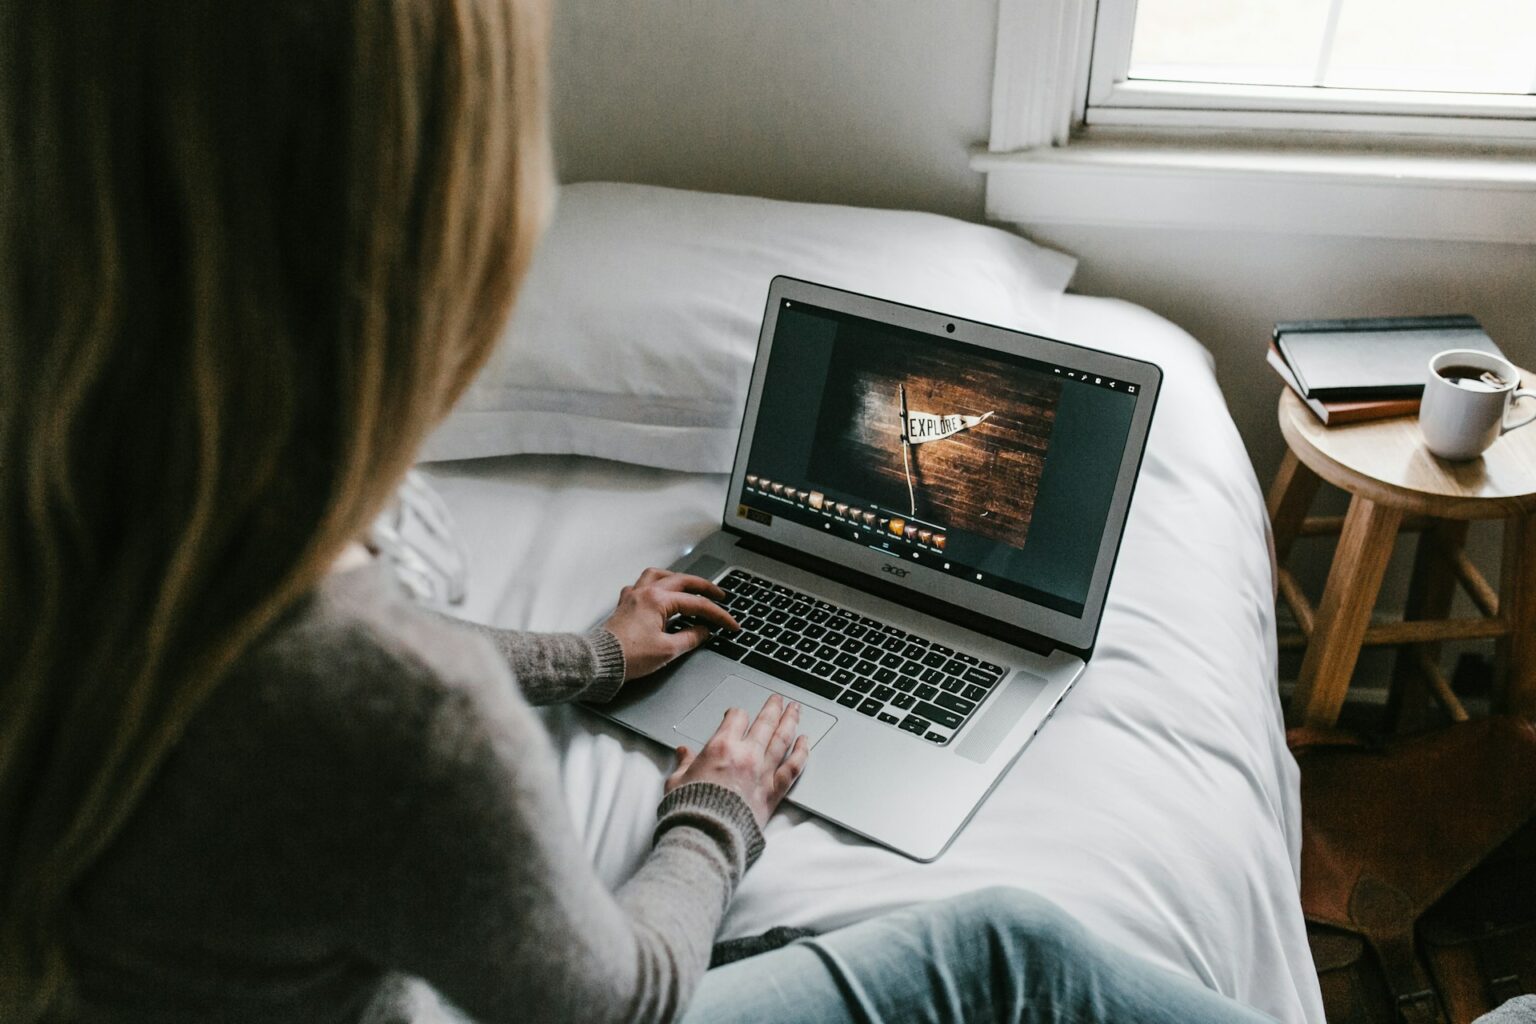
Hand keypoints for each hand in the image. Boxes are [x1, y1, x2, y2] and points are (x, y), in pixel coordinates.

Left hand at [601, 568, 738, 680]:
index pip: (697, 604)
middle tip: (719, 594)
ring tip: (689, 585)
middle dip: (704, 587)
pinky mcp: (625, 604)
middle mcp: (646, 592)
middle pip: (682, 581)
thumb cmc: (628, 656)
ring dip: (678, 578)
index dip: (718, 614)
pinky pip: (642, 584)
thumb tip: (703, 632)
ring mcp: (633, 596)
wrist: (600, 662)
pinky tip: (659, 592)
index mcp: (658, 600)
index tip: (729, 624)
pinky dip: (655, 584)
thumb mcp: (668, 650)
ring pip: (660, 575)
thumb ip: (690, 637)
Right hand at [665, 694, 810, 827]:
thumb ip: (684, 764)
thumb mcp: (677, 781)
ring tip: (795, 709)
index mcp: (721, 747)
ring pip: (782, 738)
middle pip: (764, 722)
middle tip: (778, 699)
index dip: (736, 713)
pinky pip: (793, 766)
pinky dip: (801, 752)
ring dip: (790, 721)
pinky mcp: (774, 791)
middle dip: (772, 708)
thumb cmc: (691, 810)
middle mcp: (746, 755)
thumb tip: (682, 753)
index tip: (736, 714)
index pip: (736, 718)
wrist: (708, 836)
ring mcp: (763, 772)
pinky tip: (805, 741)